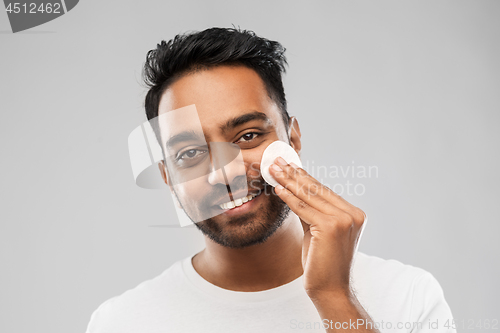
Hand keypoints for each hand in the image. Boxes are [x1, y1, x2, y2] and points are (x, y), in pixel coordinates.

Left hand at [269, 156, 365, 298]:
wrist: (330, 290)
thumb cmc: (323, 263)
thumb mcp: (318, 231)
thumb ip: (310, 212)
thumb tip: (293, 191)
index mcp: (354, 214)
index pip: (324, 191)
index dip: (304, 177)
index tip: (289, 165)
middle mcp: (352, 214)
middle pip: (317, 190)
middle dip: (294, 174)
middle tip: (277, 161)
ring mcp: (344, 220)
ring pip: (309, 197)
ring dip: (288, 181)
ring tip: (273, 170)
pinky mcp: (331, 227)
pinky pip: (303, 209)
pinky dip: (289, 198)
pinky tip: (277, 188)